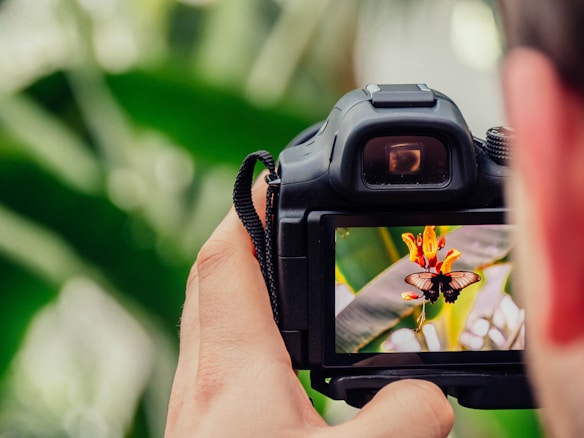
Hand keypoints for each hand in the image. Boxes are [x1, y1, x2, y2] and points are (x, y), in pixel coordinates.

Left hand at [165, 178, 453, 436]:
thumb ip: (402, 420)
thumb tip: (431, 394)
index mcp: (233, 370)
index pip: (226, 259)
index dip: (248, 211)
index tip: (273, 182)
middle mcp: (203, 377)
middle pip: (212, 278)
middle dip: (245, 238)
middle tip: (281, 221)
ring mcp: (195, 402)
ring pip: (209, 317)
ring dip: (243, 285)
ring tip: (286, 277)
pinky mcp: (203, 426)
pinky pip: (215, 355)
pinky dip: (244, 331)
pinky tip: (278, 355)